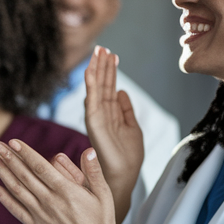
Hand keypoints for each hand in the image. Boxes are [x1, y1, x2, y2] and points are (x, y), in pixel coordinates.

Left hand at [0, 139, 120, 223]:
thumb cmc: (100, 220)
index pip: (41, 167)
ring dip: (1, 173)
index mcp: (66, 191)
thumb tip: (89, 150)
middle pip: (24, 176)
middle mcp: (50, 201)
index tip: (13, 141)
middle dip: (8, 158)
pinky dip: (3, 197)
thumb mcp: (104, 195)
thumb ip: (94, 172)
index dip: (25, 154)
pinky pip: (15, 209)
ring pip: (16, 190)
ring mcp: (40, 214)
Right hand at [84, 46, 143, 222]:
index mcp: (111, 114)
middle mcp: (101, 114)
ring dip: (96, 70)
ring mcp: (97, 117)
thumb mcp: (133, 128)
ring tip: (99, 51)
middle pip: (102, 84)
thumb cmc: (127, 157)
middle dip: (102, 66)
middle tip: (103, 47)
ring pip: (96, 88)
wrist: (123, 176)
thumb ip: (126, 110)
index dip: (111, 71)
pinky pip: (92, 99)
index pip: (109, 88)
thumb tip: (122, 92)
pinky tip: (92, 71)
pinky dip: (91, 84)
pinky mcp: (94, 123)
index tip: (112, 54)